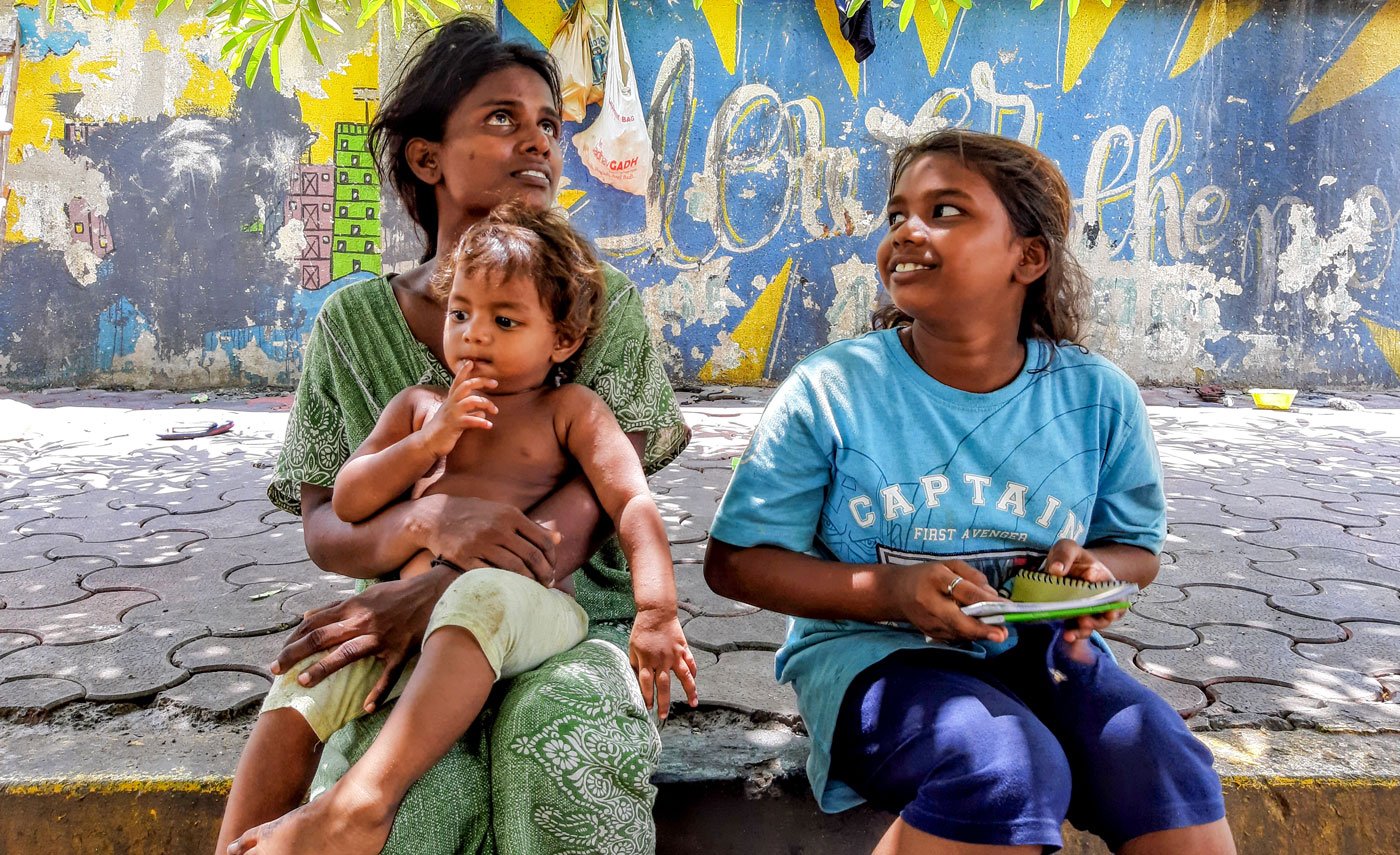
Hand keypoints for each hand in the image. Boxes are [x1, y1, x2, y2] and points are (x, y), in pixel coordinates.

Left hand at [269, 571, 447, 712]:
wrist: (437, 593)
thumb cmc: (399, 594)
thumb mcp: (365, 595)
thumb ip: (335, 606)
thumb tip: (305, 616)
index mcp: (353, 606)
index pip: (314, 623)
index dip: (293, 639)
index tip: (278, 655)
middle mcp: (363, 621)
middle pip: (322, 637)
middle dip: (295, 654)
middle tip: (276, 670)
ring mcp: (382, 637)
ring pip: (347, 653)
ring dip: (323, 668)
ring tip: (303, 682)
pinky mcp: (401, 650)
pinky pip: (388, 675)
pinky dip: (378, 692)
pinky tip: (366, 708)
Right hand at [414, 493, 561, 584]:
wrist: (435, 517)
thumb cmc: (475, 515)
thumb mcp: (503, 513)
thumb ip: (530, 526)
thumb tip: (559, 538)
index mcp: (510, 515)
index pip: (543, 540)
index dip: (552, 558)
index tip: (553, 569)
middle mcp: (497, 528)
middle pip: (532, 556)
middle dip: (544, 574)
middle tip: (547, 584)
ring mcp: (480, 543)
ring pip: (514, 568)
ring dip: (528, 582)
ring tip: (533, 589)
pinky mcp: (465, 558)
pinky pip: (491, 574)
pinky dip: (504, 583)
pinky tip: (511, 589)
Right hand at [421, 361, 497, 455]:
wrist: (427, 443)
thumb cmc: (443, 430)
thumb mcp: (456, 418)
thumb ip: (469, 413)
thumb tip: (482, 412)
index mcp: (451, 401)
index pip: (457, 382)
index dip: (463, 371)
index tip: (471, 362)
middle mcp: (451, 404)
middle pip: (466, 386)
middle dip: (481, 381)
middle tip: (495, 383)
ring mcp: (452, 414)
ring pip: (471, 401)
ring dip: (486, 403)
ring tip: (495, 411)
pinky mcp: (454, 425)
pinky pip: (470, 421)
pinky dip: (481, 422)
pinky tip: (489, 426)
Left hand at [628, 608, 698, 719]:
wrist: (656, 613)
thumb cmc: (642, 631)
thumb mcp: (632, 648)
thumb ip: (635, 664)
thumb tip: (635, 680)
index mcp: (646, 660)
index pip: (646, 683)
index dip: (646, 697)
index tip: (647, 708)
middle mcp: (661, 660)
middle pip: (663, 685)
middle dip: (663, 702)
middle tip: (663, 716)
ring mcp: (674, 655)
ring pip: (684, 677)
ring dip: (689, 691)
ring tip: (693, 704)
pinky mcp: (683, 648)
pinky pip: (690, 662)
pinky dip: (693, 672)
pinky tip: (694, 681)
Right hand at [892, 560, 1009, 644]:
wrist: (895, 593)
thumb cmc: (927, 575)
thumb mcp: (949, 566)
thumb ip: (973, 577)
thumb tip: (994, 597)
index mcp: (935, 579)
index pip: (963, 591)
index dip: (985, 600)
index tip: (1006, 607)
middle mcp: (930, 603)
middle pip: (958, 620)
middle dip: (982, 629)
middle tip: (1002, 634)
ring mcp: (928, 621)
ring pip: (958, 632)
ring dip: (979, 635)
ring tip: (998, 633)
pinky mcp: (929, 633)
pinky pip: (954, 636)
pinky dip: (969, 635)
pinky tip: (981, 633)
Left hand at [1041, 538, 1123, 643]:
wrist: (1065, 567)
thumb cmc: (1071, 557)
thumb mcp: (1068, 548)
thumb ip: (1064, 555)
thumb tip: (1056, 570)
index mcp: (1105, 579)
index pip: (1112, 588)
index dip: (1106, 591)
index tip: (1090, 583)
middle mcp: (1103, 598)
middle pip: (1108, 612)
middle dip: (1098, 618)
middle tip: (1085, 619)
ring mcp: (1091, 610)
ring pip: (1095, 624)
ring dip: (1085, 629)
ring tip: (1073, 632)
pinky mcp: (1078, 619)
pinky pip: (1081, 630)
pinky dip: (1075, 634)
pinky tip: (1067, 636)